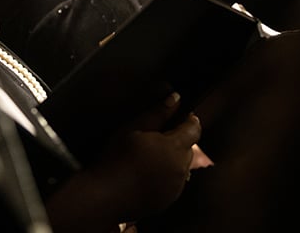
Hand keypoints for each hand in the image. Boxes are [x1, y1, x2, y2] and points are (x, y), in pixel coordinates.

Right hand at [44, 93, 200, 231]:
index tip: (184, 115)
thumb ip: (158, 113)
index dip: (190, 120)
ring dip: (170, 159)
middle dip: (177, 141)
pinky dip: (163, 176)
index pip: (194, 130)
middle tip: (155, 136)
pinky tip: (144, 173)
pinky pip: (172, 183)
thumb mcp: (134, 128)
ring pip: (180, 167)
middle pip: (187, 149)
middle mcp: (180, 169)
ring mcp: (175, 187)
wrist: (106, 195)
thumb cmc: (116, 158)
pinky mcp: (167, 201)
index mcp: (175, 148)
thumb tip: (175, 99)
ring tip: (146, 156)